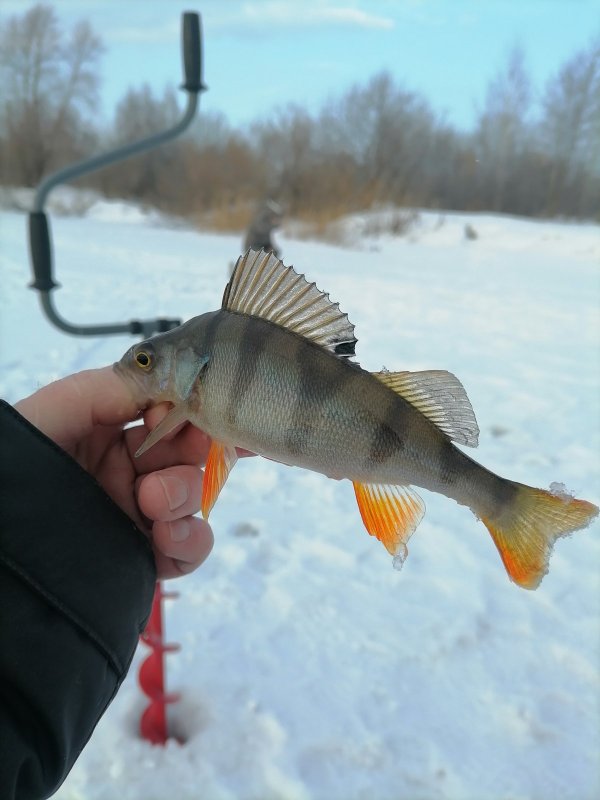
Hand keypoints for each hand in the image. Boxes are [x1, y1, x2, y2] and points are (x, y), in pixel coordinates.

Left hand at [15, 366, 213, 578]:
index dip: (184, 412)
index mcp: (111, 435)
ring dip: (186, 496)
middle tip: (170, 457)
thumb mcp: (58, 408)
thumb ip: (114, 386)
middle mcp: (130, 473)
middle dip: (189, 453)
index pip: (169, 416)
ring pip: (194, 499)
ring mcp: (141, 515)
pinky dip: (191, 539)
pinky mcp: (146, 556)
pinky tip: (167, 535)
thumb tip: (169, 390)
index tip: (176, 414)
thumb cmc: (19, 460)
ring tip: (154, 504)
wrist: (2, 538)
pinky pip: (191, 547)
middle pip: (190, 455)